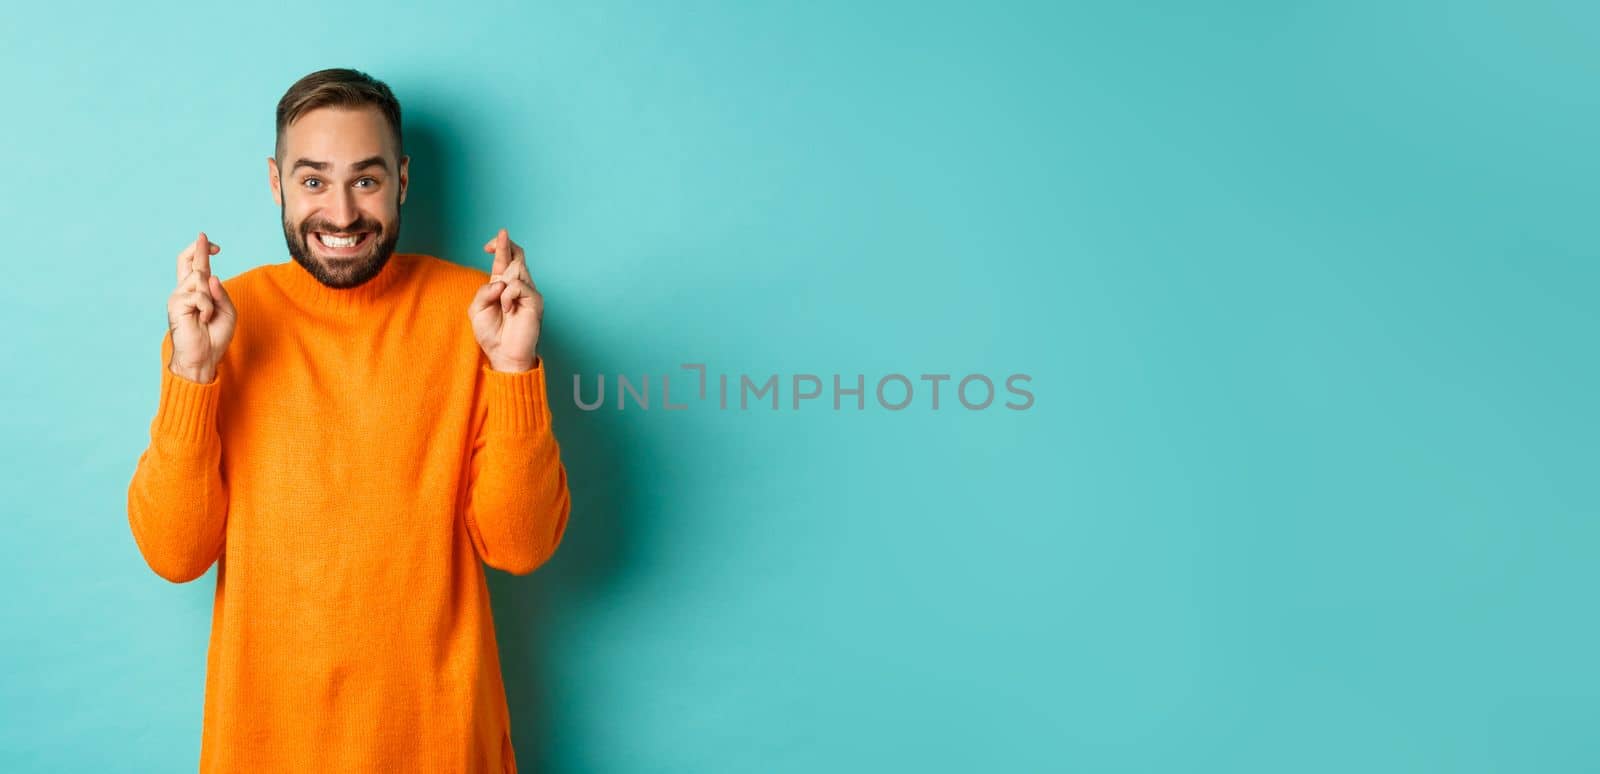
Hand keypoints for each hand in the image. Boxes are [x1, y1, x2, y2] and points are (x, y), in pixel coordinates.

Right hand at [167, 231, 237, 383]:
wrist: (203, 357)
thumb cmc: (214, 336)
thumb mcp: (227, 312)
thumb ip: (221, 294)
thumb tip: (212, 276)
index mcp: (197, 291)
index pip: (196, 266)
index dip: (202, 251)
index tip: (213, 245)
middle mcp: (185, 290)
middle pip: (187, 260)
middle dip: (199, 249)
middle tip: (207, 239)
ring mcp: (178, 296)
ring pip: (199, 278)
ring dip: (210, 295)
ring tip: (208, 314)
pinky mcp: (175, 304)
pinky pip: (199, 296)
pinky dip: (207, 308)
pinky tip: (204, 320)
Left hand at [468, 228, 542, 371]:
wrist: (503, 355)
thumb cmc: (491, 334)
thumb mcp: (477, 310)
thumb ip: (483, 292)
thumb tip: (500, 283)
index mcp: (502, 286)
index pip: (506, 259)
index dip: (500, 246)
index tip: (488, 245)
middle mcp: (517, 286)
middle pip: (517, 256)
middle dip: (506, 246)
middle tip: (498, 237)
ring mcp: (528, 292)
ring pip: (516, 270)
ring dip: (502, 282)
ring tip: (501, 305)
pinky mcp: (535, 301)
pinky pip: (518, 286)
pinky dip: (508, 296)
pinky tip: (508, 310)